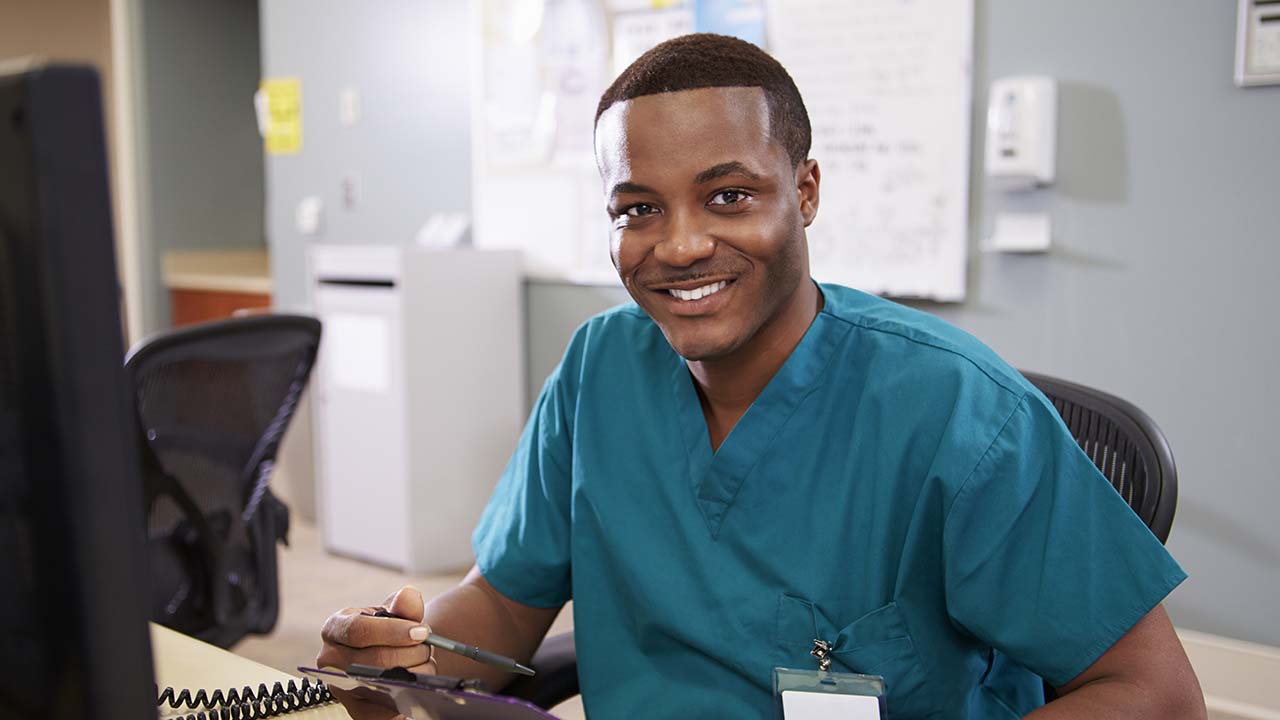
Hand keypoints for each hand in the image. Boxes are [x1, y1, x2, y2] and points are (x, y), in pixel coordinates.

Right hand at [317, 586, 434, 719]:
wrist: (391, 652)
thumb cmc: (390, 630)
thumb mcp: (395, 612)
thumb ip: (404, 605)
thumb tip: (408, 596)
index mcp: (335, 627)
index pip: (358, 631)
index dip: (392, 631)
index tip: (420, 632)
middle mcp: (330, 659)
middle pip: (374, 660)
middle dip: (411, 653)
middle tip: (427, 647)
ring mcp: (341, 686)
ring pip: (382, 684)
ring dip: (414, 674)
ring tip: (425, 662)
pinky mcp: (356, 708)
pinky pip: (381, 712)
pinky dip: (405, 700)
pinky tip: (418, 688)